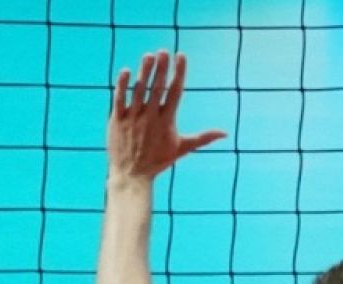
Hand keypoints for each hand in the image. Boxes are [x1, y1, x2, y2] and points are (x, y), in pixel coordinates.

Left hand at [107, 51, 225, 183]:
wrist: (132, 174)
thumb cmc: (158, 161)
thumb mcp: (182, 148)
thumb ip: (203, 138)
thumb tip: (225, 133)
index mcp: (167, 121)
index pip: (175, 92)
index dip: (179, 73)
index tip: (181, 57)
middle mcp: (150, 117)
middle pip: (157, 88)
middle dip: (161, 68)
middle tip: (164, 51)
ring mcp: (133, 117)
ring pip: (139, 90)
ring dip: (144, 72)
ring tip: (149, 56)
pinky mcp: (117, 119)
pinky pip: (120, 98)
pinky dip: (122, 85)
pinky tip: (127, 71)